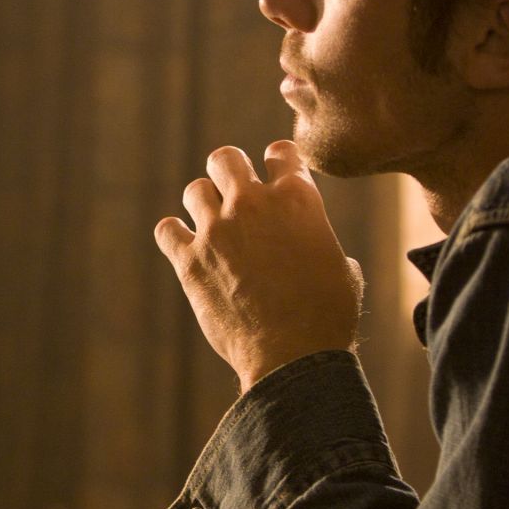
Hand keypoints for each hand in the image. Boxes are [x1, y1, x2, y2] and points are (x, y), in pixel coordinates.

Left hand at [155, 141, 362, 389]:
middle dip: (230, 172)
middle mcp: (252, 203)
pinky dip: (174, 236)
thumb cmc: (327, 316)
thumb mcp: (341, 267)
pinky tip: (186, 247)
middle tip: (235, 195)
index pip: (280, 152)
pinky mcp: (189, 261)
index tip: (273, 176)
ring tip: (213, 227)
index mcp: (297, 197)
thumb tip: (316, 247)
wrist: (293, 355)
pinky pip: (167, 229)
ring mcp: (216, 230)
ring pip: (195, 190)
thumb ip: (321, 241)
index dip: (277, 162)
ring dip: (204, 205)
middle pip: (225, 158)